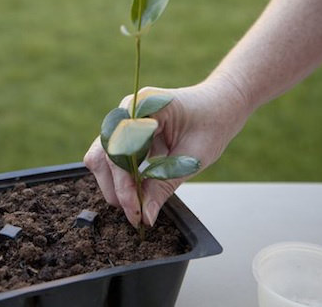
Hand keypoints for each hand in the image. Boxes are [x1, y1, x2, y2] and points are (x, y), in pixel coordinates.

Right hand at [84, 75, 252, 226]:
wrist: (221, 106)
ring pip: (101, 157)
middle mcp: (127, 111)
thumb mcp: (192, 159)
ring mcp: (123, 121)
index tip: (135, 210)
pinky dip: (122, 177)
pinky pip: (112, 158)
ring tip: (136, 204)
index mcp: (143, 106)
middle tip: (135, 213)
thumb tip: (145, 216)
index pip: (119, 150)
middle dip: (115, 187)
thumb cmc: (212, 123)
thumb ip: (164, 185)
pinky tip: (139, 191)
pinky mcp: (126, 133)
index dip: (123, 183)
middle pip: (102, 154)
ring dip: (115, 183)